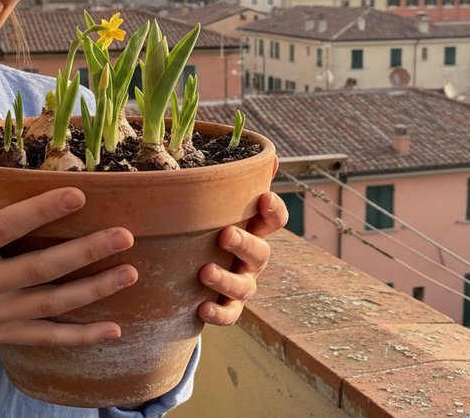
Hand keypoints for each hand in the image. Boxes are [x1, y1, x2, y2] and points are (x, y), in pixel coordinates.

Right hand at [0, 134, 138, 354]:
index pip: (4, 228)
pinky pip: (46, 337)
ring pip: (51, 304)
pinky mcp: (1, 335)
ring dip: (94, 290)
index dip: (41, 211)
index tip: (79, 194)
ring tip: (131, 271)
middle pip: (39, 269)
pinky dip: (80, 337)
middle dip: (85, 252)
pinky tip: (114, 329)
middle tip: (125, 234)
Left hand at [196, 177, 288, 325]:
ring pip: (245, 287)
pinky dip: (218, 313)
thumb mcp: (219, 205)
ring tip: (204, 272)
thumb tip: (268, 154)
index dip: (273, 210)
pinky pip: (230, 314)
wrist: (194, 272)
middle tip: (225, 234)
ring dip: (227, 279)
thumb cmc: (210, 229)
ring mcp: (242, 284)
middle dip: (245, 243)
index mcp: (253, 230)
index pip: (274, 219)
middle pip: (261, 253)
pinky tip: (201, 308)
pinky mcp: (227, 307)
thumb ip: (238, 180)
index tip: (263, 198)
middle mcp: (252, 259)